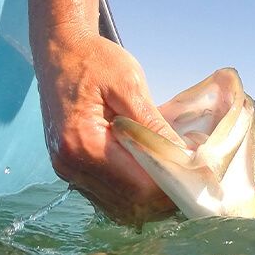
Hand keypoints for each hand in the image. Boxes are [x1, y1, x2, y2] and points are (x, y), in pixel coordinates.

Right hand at [32, 26, 187, 226]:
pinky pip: (106, 195)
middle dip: (162, 197)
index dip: (170, 186)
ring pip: (118, 205)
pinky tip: (150, 176)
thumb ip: (153, 125)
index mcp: (84, 143)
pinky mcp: (69, 167)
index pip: (137, 185)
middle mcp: (71, 164)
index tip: (195, 175)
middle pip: (129, 202)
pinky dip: (131, 193)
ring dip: (148, 199)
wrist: (59, 49)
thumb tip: (183, 156)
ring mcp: (67, 169)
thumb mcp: (129, 84)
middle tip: (190, 179)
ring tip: (174, 178)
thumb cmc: (93, 60)